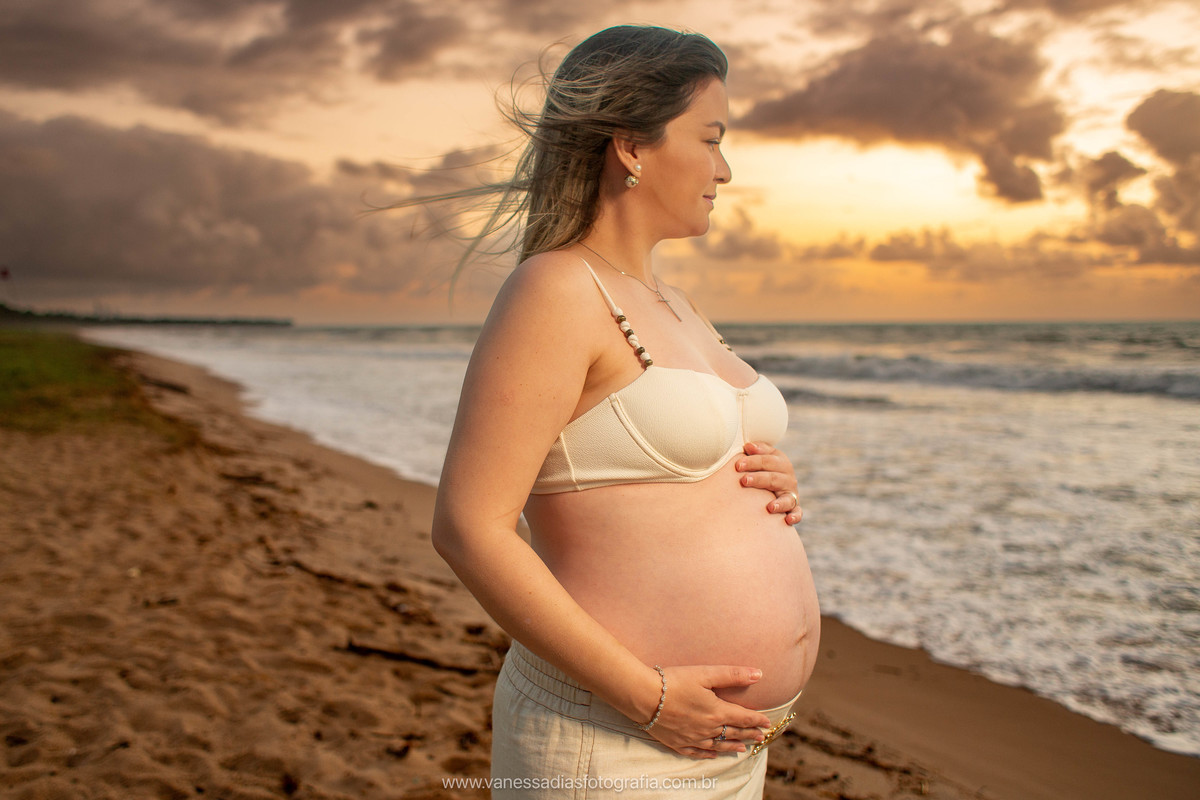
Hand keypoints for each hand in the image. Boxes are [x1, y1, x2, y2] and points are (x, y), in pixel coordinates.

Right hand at [641, 665, 771, 757]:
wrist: (643, 697)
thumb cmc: (674, 681)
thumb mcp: (705, 673)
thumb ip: (732, 675)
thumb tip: (759, 674)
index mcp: (716, 711)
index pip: (743, 718)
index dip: (756, 720)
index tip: (767, 723)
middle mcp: (707, 728)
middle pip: (733, 733)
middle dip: (749, 735)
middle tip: (760, 737)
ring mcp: (692, 738)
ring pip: (718, 745)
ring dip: (732, 746)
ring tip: (743, 749)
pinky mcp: (678, 743)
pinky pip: (697, 752)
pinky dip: (708, 754)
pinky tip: (713, 754)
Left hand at [735, 442, 802, 524]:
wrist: (774, 484)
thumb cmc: (763, 468)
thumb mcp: (763, 456)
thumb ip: (758, 450)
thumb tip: (748, 446)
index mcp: (781, 462)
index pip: (768, 460)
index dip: (753, 461)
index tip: (737, 465)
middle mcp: (788, 478)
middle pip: (775, 478)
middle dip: (759, 479)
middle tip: (744, 480)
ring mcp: (792, 494)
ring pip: (787, 497)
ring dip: (779, 503)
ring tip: (770, 507)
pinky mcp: (794, 508)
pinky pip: (797, 513)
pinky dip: (795, 516)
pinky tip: (788, 520)